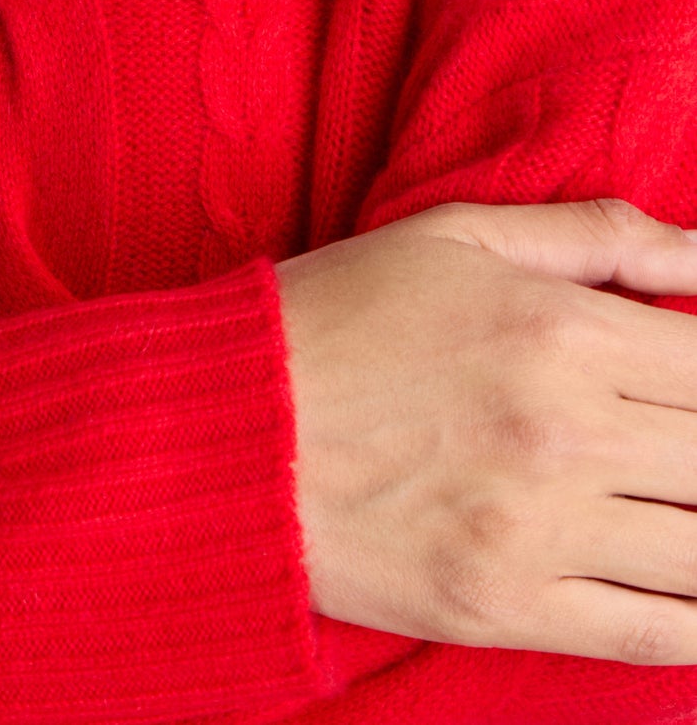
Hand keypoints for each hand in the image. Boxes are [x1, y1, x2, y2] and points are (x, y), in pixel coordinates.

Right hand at [273, 198, 696, 665]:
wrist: (222, 426)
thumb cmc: (339, 314)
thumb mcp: (459, 237)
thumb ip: (599, 237)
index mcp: (561, 330)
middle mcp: (564, 433)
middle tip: (683, 451)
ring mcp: (537, 530)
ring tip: (677, 507)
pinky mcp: (505, 609)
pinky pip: (655, 635)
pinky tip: (689, 595)